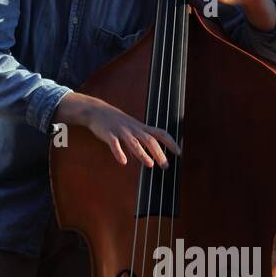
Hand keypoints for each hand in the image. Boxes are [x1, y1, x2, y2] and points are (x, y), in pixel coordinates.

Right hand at [53, 92, 179, 167]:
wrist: (96, 110)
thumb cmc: (115, 121)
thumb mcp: (131, 128)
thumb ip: (140, 140)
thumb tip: (147, 155)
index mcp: (140, 127)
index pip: (160, 133)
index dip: (171, 142)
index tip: (179, 152)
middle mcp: (133, 129)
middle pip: (149, 140)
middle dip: (159, 152)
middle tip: (166, 165)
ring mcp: (121, 131)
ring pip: (134, 143)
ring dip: (142, 154)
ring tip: (150, 164)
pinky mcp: (108, 134)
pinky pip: (114, 143)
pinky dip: (119, 152)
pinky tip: (123, 161)